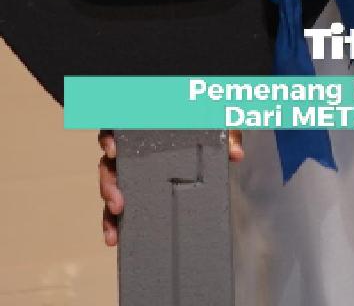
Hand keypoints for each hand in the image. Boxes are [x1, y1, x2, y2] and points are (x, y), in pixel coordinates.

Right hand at [98, 129, 244, 246]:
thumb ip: (226, 135)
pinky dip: (113, 221)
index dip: (109, 138)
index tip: (113, 150)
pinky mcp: (138, 191)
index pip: (119, 128)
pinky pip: (117, 204)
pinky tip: (115, 236)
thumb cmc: (207, 128)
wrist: (211, 141)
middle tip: (118, 200)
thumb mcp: (217, 127)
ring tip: (116, 223)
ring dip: (109, 203)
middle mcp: (134, 147)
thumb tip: (235, 154)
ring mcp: (133, 170)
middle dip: (109, 182)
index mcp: (147, 127)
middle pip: (109, 161)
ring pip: (110, 184)